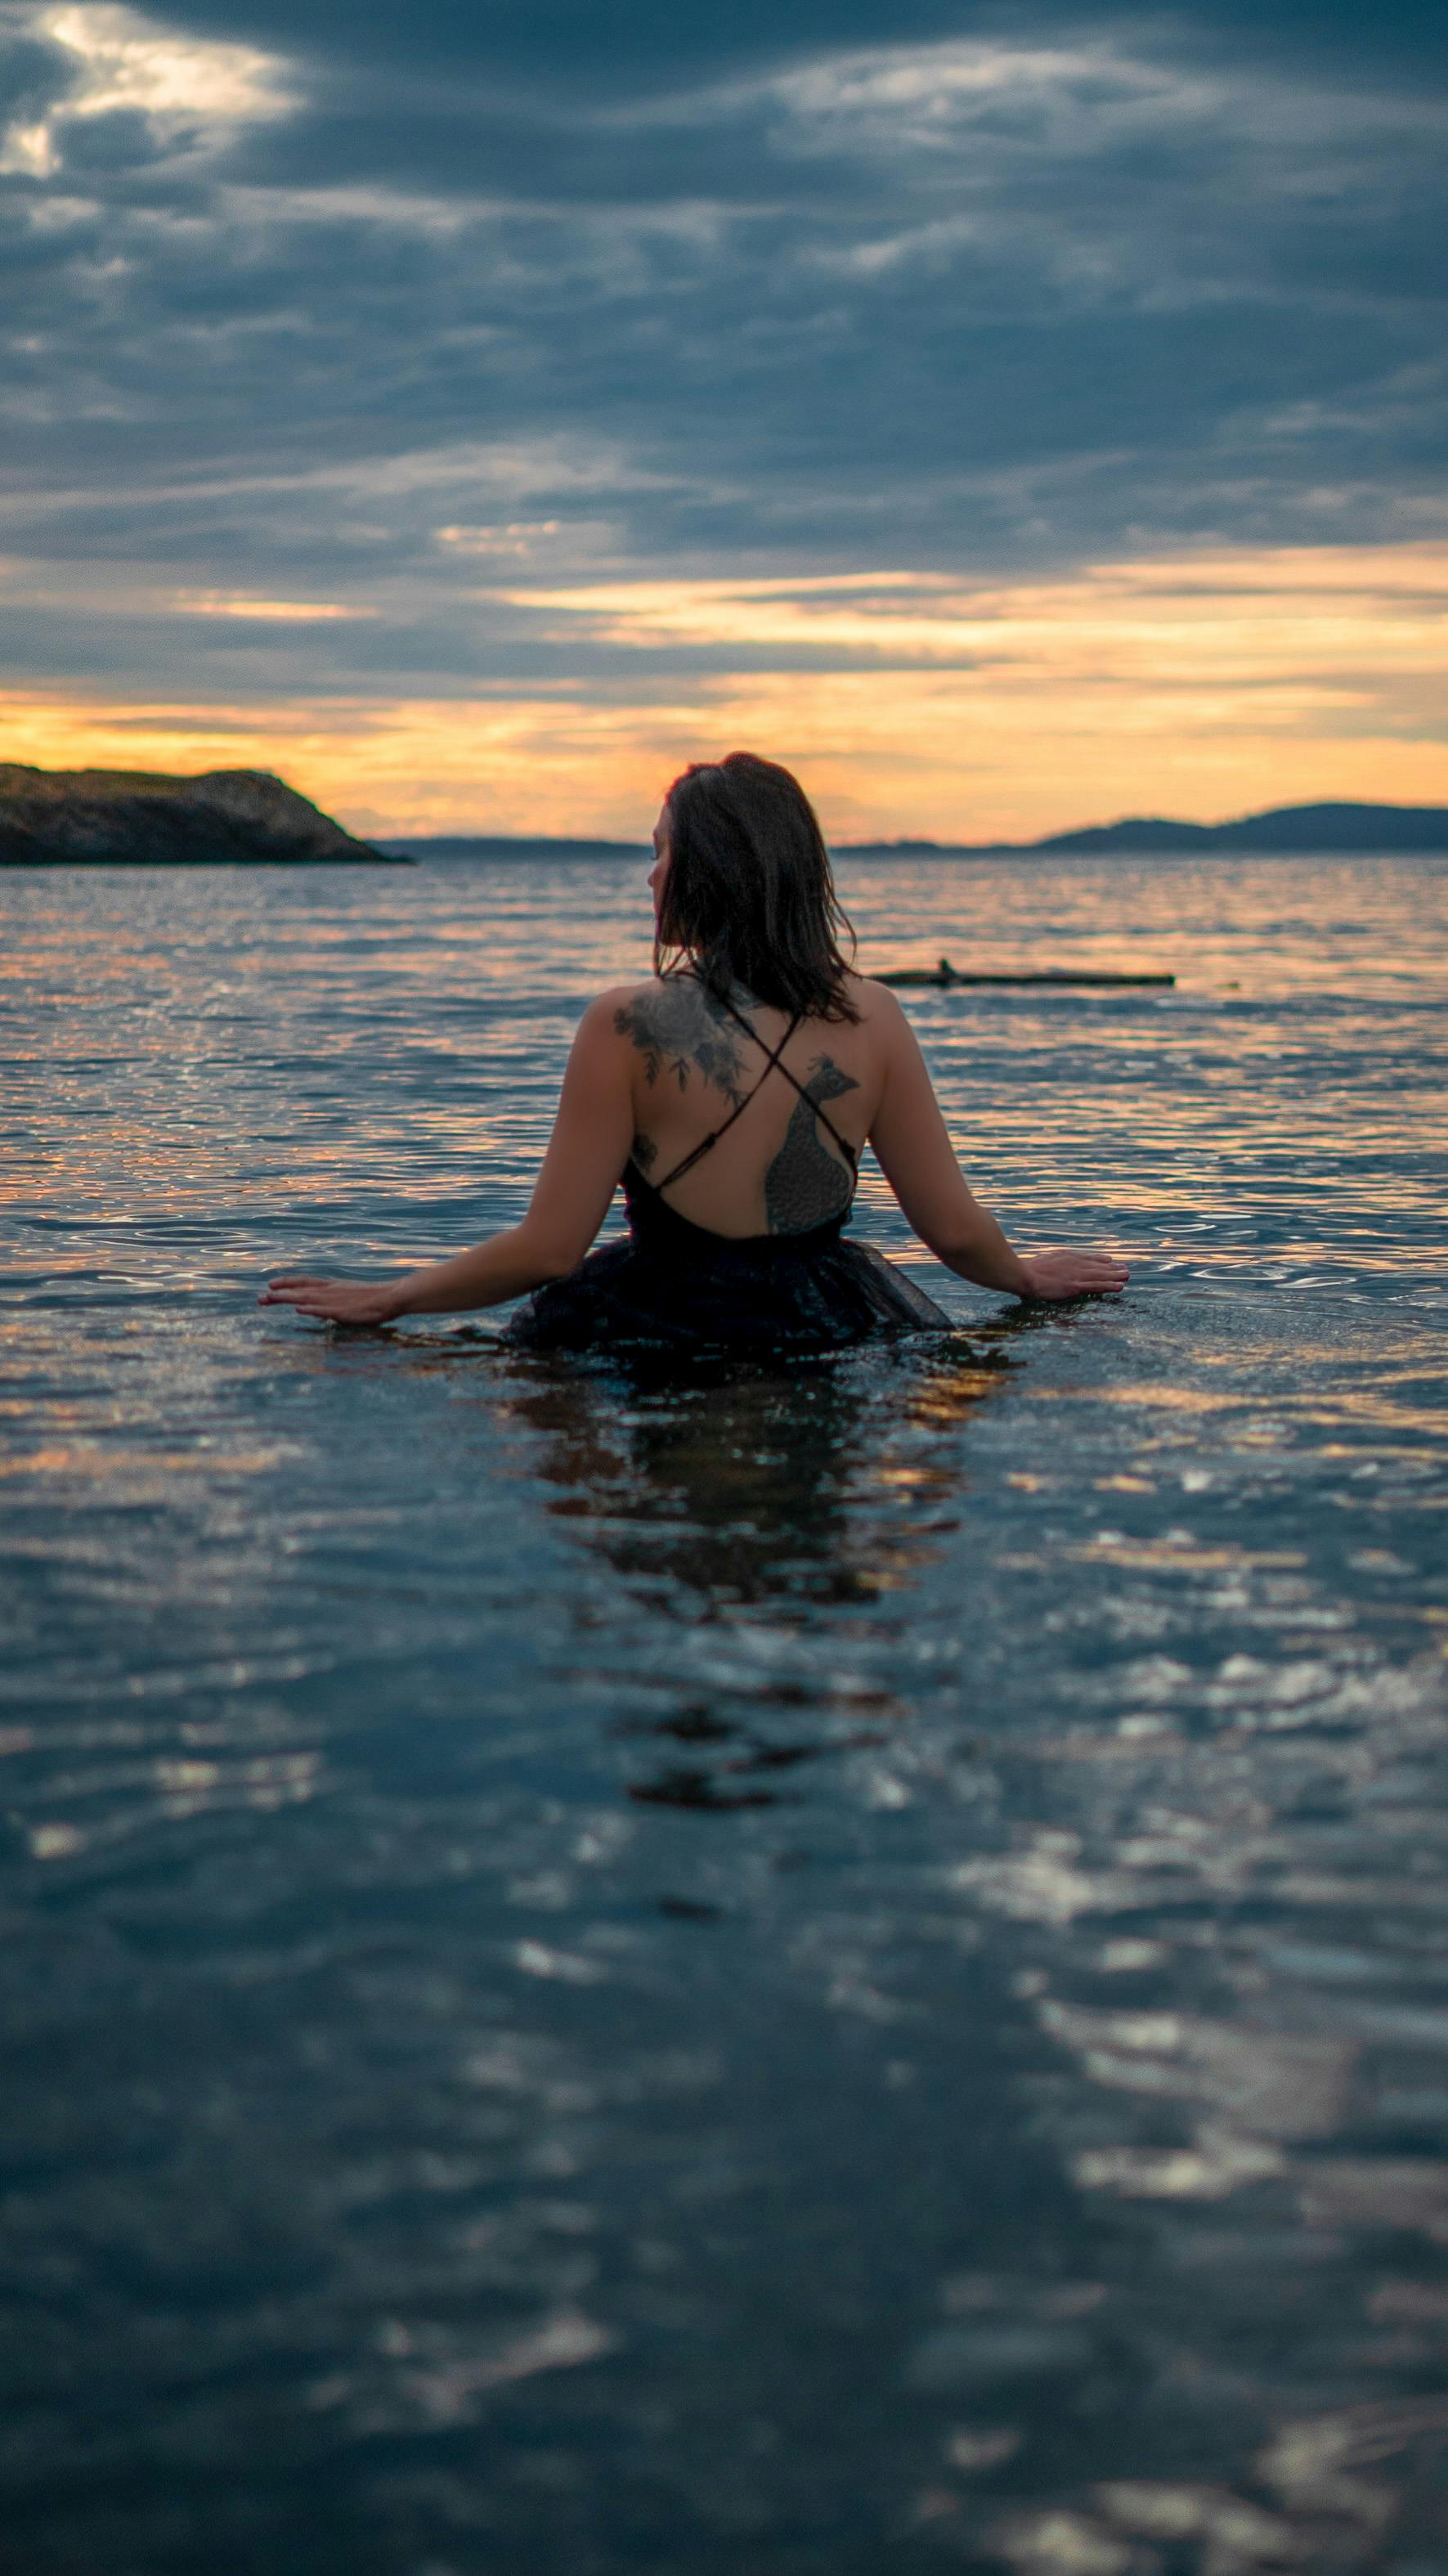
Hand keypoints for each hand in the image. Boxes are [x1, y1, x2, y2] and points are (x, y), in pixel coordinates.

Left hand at [259, 1273, 403, 1324]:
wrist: (393, 1297)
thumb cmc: (375, 1299)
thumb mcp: (350, 1294)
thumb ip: (335, 1298)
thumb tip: (324, 1302)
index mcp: (332, 1286)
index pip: (305, 1281)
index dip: (287, 1282)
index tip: (270, 1285)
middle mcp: (330, 1291)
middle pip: (300, 1290)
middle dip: (279, 1295)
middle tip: (260, 1299)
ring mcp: (336, 1301)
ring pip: (308, 1298)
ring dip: (288, 1298)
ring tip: (270, 1299)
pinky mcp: (344, 1311)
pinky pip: (325, 1310)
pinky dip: (312, 1309)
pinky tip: (300, 1309)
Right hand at [1016, 1250, 1129, 1301]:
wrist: (1024, 1275)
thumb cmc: (1028, 1270)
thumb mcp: (1042, 1261)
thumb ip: (1052, 1263)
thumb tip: (1053, 1264)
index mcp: (1067, 1257)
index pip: (1088, 1258)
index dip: (1101, 1260)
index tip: (1110, 1261)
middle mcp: (1075, 1264)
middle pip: (1098, 1266)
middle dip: (1113, 1268)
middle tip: (1125, 1269)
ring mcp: (1077, 1275)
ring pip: (1102, 1275)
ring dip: (1116, 1276)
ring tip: (1127, 1276)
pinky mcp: (1076, 1286)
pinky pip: (1097, 1286)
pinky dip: (1109, 1286)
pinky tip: (1120, 1287)